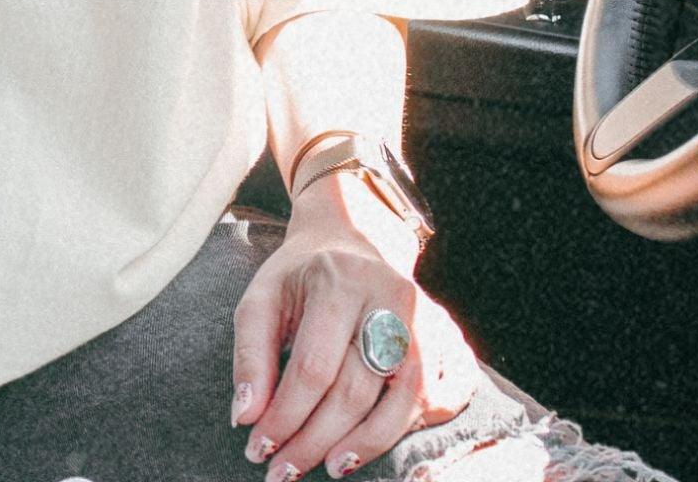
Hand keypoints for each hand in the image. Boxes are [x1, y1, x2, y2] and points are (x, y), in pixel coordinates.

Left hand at [230, 185, 479, 480]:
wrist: (353, 238)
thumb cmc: (300, 276)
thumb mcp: (263, 298)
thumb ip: (251, 354)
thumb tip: (246, 417)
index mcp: (338, 279)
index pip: (314, 367)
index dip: (286, 416)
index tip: (259, 448)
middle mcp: (391, 297)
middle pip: (357, 390)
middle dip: (316, 440)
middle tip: (284, 471)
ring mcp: (429, 318)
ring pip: (405, 400)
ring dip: (365, 445)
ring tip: (329, 467)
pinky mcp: (451, 338)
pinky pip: (440, 399)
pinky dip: (409, 429)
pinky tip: (373, 442)